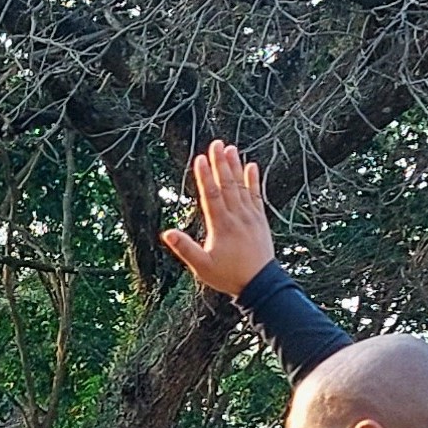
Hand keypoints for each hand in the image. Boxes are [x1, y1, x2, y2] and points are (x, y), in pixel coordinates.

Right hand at [159, 139, 275, 295]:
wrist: (261, 283)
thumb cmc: (229, 276)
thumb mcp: (202, 267)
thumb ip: (185, 248)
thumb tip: (166, 234)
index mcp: (221, 226)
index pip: (211, 196)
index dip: (205, 177)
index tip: (200, 159)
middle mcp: (237, 217)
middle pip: (227, 185)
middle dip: (220, 164)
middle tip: (216, 144)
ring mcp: (250, 216)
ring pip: (242, 186)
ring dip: (235, 167)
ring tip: (230, 148)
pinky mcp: (260, 219)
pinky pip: (256, 195)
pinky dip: (253, 180)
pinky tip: (251, 166)